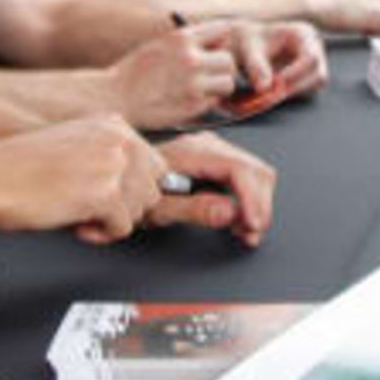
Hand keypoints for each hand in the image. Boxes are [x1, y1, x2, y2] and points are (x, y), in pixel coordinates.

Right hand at [0, 116, 167, 243]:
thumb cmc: (18, 168)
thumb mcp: (74, 146)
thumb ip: (108, 157)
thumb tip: (138, 187)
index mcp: (111, 123)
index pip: (153, 162)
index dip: (131, 188)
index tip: (107, 196)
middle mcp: (118, 139)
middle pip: (154, 187)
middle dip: (128, 205)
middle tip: (95, 210)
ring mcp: (113, 164)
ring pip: (142, 209)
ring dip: (114, 220)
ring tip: (82, 215)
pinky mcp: (104, 194)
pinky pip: (124, 227)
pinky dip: (102, 235)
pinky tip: (76, 225)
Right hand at [106, 25, 243, 129]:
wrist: (113, 98)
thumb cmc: (134, 73)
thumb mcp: (159, 45)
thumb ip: (187, 43)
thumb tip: (218, 43)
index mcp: (181, 39)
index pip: (223, 30)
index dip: (222, 40)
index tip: (215, 49)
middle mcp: (190, 59)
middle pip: (229, 60)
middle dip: (222, 68)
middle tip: (208, 75)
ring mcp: (193, 84)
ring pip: (227, 83)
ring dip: (218, 88)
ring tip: (200, 89)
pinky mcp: (192, 106)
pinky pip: (214, 103)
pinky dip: (207, 103)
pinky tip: (188, 101)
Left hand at [141, 131, 274, 244]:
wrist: (121, 181)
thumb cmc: (134, 194)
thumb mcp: (158, 210)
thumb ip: (195, 209)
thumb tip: (230, 211)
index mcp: (191, 152)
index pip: (240, 169)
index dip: (253, 199)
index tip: (253, 225)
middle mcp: (207, 145)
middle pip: (256, 171)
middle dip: (259, 206)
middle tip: (249, 235)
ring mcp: (214, 149)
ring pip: (257, 174)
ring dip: (257, 205)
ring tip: (244, 231)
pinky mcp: (218, 159)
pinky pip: (248, 176)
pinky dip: (251, 200)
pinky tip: (239, 219)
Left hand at [215, 21, 327, 116]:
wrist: (244, 44)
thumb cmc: (247, 41)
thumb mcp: (248, 48)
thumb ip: (256, 66)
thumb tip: (265, 88)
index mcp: (303, 33)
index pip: (310, 58)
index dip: (295, 74)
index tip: (274, 84)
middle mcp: (314, 48)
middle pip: (318, 75)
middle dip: (295, 88)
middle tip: (270, 96)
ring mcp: (313, 64)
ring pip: (314, 86)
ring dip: (293, 94)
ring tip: (268, 94)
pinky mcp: (307, 77)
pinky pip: (306, 92)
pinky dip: (290, 95)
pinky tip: (271, 94)